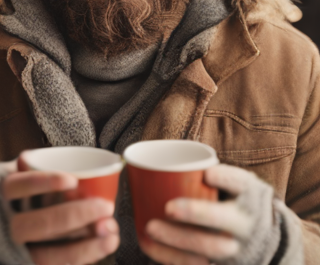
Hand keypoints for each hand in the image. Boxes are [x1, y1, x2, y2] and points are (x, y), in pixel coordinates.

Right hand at [2, 151, 119, 264]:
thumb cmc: (9, 196)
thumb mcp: (12, 174)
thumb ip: (32, 167)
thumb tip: (61, 160)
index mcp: (0, 192)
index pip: (19, 185)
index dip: (45, 182)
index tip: (73, 180)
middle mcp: (3, 224)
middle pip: (38, 224)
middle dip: (76, 217)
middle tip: (106, 207)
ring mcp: (13, 250)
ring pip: (47, 255)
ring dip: (84, 248)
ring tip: (112, 236)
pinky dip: (80, 259)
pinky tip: (101, 248)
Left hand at [140, 164, 278, 264]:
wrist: (266, 237)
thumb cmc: (238, 200)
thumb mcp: (237, 184)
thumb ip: (214, 172)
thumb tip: (170, 161)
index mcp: (250, 196)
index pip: (241, 184)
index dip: (226, 179)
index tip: (207, 174)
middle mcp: (246, 224)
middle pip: (222, 220)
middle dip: (195, 214)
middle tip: (167, 207)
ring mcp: (237, 249)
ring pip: (210, 249)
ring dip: (177, 240)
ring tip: (150, 227)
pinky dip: (171, 257)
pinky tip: (149, 244)